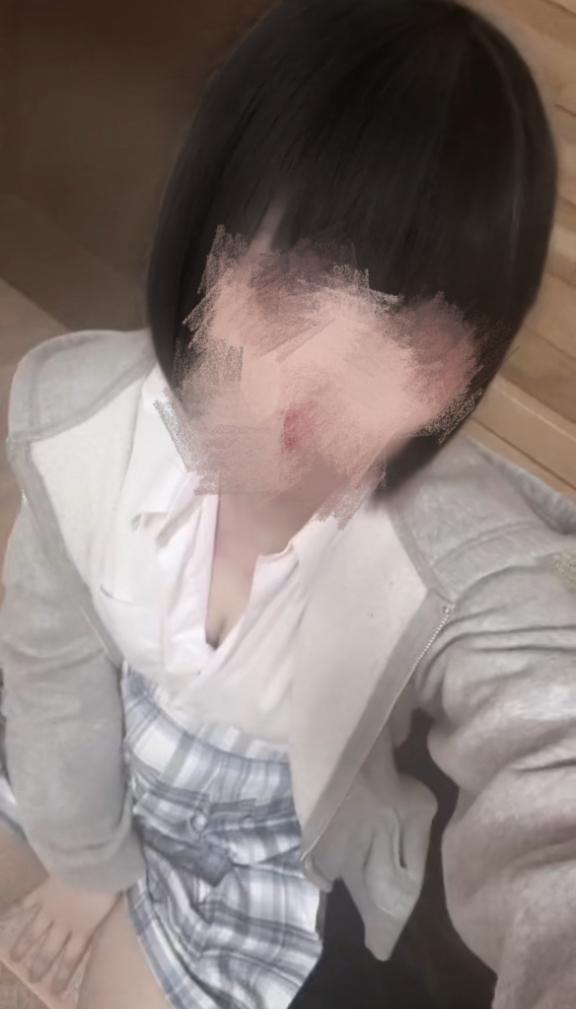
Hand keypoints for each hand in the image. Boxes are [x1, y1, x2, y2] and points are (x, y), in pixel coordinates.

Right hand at [0, 875, 120, 994]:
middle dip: (39, 965)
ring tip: (14, 956)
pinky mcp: (43, 890)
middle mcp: (64, 923)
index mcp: (84, 928)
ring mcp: (51, 907)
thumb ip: (104, 917)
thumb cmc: (111, 880)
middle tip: (32, 977)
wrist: (93, 860)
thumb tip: (105, 922)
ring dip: (23, 945)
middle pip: (49, 950)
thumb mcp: (113, 905)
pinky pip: (27, 902)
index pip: (71, 959)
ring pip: (33, 932)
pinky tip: (7, 915)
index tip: (54, 989)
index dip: (62, 975)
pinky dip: (16, 909)